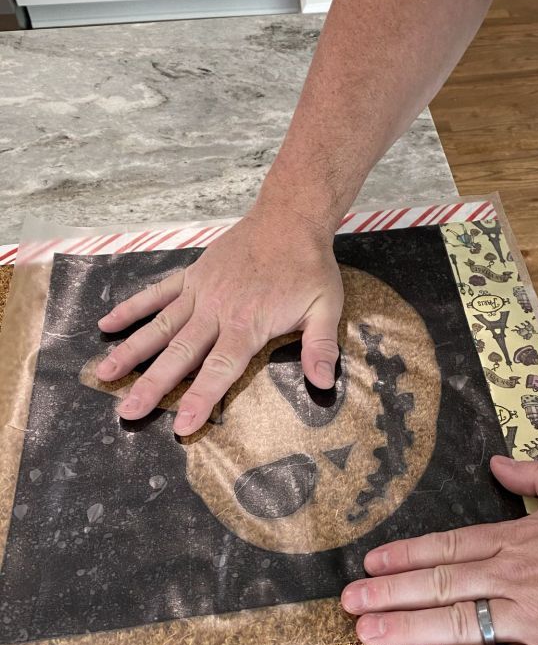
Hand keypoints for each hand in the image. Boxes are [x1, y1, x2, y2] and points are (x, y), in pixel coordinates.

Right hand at [94, 205, 342, 434]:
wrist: (290, 218)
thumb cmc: (309, 266)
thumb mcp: (326, 307)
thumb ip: (321, 347)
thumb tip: (322, 382)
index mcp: (248, 324)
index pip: (219, 369)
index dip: (200, 398)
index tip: (181, 425)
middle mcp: (217, 311)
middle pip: (179, 354)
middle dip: (153, 385)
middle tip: (128, 411)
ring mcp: (201, 292)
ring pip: (160, 326)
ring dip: (132, 351)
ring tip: (104, 374)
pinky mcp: (193, 275)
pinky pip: (157, 293)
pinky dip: (132, 307)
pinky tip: (107, 323)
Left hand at [341, 457, 537, 644]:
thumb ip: (532, 474)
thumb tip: (494, 460)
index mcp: (519, 540)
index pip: (449, 546)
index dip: (406, 555)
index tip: (371, 563)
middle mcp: (514, 578)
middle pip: (440, 584)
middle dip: (389, 592)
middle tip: (348, 602)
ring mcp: (529, 621)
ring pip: (456, 623)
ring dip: (405, 627)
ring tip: (365, 633)